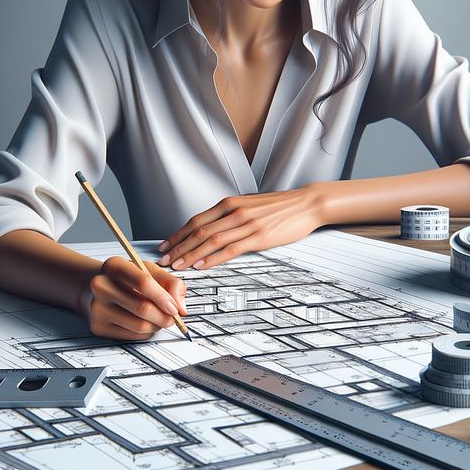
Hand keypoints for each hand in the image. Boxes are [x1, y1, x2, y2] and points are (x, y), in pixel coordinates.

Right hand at [80, 256, 186, 339]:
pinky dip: (145, 333)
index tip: (174, 307)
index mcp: (114, 266)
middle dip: (164, 317)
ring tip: (159, 319)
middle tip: (172, 318)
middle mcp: (101, 286)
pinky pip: (131, 336)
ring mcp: (96, 308)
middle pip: (142, 308)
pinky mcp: (97, 326)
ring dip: (156, 326)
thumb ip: (170, 282)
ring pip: (139, 326)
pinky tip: (145, 324)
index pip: (143, 282)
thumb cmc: (124, 278)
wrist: (91, 287)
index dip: (163, 297)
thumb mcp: (147, 269)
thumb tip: (181, 307)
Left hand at [156, 186, 321, 270]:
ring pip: (210, 241)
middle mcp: (234, 212)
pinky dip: (212, 258)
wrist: (305, 203)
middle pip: (198, 230)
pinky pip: (230, 249)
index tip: (164, 245)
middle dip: (177, 246)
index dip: (177, 234)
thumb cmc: (279, 206)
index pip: (196, 220)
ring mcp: (246, 224)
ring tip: (176, 265)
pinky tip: (201, 265)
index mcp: (230, 203)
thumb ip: (230, 215)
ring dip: (190, 254)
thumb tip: (211, 228)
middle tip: (163, 259)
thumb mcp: (249, 205)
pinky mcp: (258, 236)